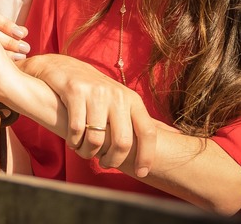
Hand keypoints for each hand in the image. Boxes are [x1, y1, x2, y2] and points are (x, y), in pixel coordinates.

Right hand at [21, 54, 156, 176]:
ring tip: (85, 153)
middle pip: (122, 141)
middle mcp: (117, 95)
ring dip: (89, 153)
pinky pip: (76, 128)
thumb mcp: (122, 100)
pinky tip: (73, 142)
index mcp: (132, 99)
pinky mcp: (74, 91)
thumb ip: (143, 119)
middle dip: (114, 160)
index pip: (147, 132)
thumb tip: (177, 135)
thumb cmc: (96, 91)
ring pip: (96, 138)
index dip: (147, 156)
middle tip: (105, 164)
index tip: (142, 173)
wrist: (62, 67)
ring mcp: (95, 92)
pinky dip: (74, 142)